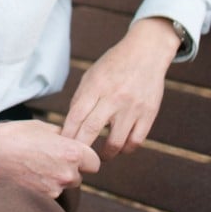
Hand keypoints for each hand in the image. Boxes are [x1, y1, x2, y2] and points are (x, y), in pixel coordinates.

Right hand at [0, 119, 99, 198]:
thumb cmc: (15, 136)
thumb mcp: (42, 127)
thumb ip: (63, 136)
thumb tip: (71, 140)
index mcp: (71, 152)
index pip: (94, 162)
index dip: (86, 157)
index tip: (74, 153)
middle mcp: (67, 174)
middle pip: (80, 176)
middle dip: (70, 168)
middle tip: (50, 158)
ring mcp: (54, 189)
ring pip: (64, 186)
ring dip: (56, 178)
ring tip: (36, 166)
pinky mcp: (42, 199)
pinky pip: (50, 193)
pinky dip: (44, 186)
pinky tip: (29, 175)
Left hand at [61, 17, 178, 159]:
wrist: (146, 52)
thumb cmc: (114, 65)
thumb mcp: (92, 75)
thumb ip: (81, 98)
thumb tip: (70, 126)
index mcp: (96, 85)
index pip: (76, 115)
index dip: (67, 134)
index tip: (61, 147)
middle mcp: (113, 97)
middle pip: (91, 130)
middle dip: (80, 148)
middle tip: (76, 159)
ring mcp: (132, 107)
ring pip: (115, 142)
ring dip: (105, 155)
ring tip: (99, 157)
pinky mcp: (148, 114)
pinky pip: (135, 141)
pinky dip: (125, 150)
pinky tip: (119, 148)